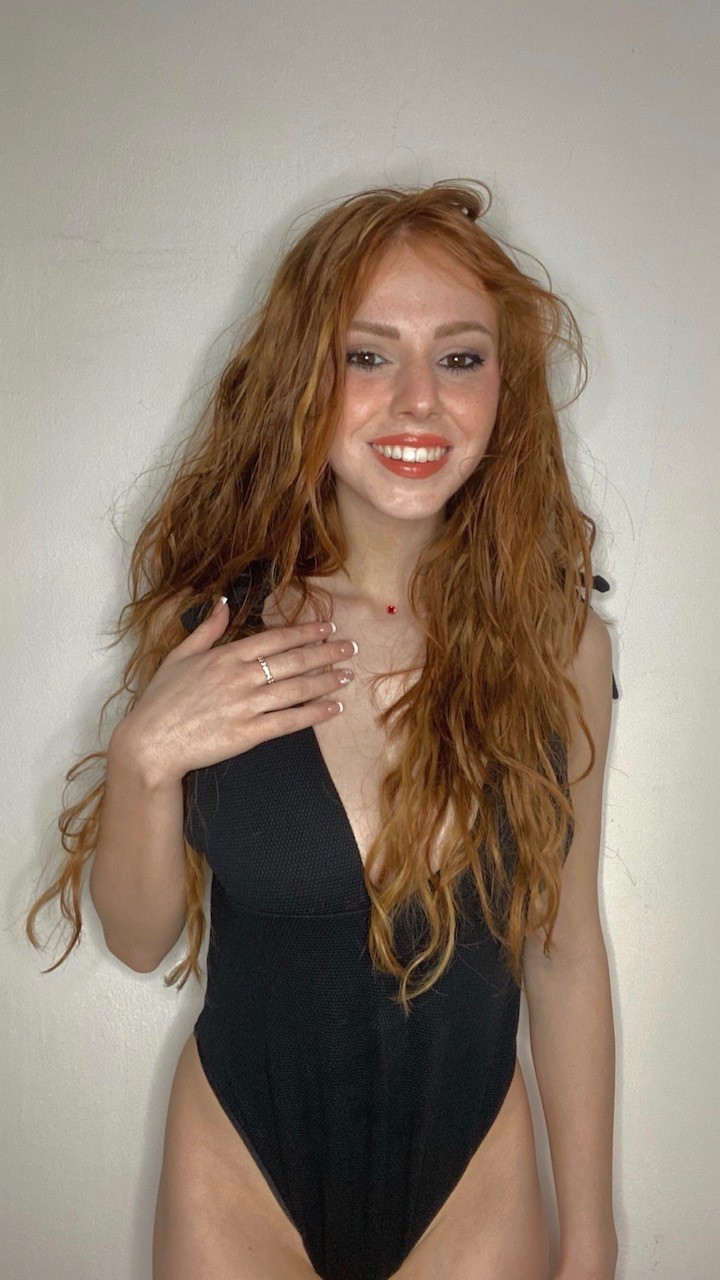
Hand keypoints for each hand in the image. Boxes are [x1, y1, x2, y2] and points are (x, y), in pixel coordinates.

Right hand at [113, 597, 355, 786]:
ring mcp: (246, 706)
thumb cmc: (161, 700)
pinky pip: (289, 721)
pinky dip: (314, 713)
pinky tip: (333, 708)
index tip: (327, 628)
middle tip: (350, 648)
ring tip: (348, 674)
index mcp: (225, 656)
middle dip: (326, 652)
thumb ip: (206, 630)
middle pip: (293, 661)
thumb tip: (222, 602)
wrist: (150, 743)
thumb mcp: (179, 656)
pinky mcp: (249, 734)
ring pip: (296, 689)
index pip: (275, 639)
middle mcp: (240, 677)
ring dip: (327, 680)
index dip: (305, 632)